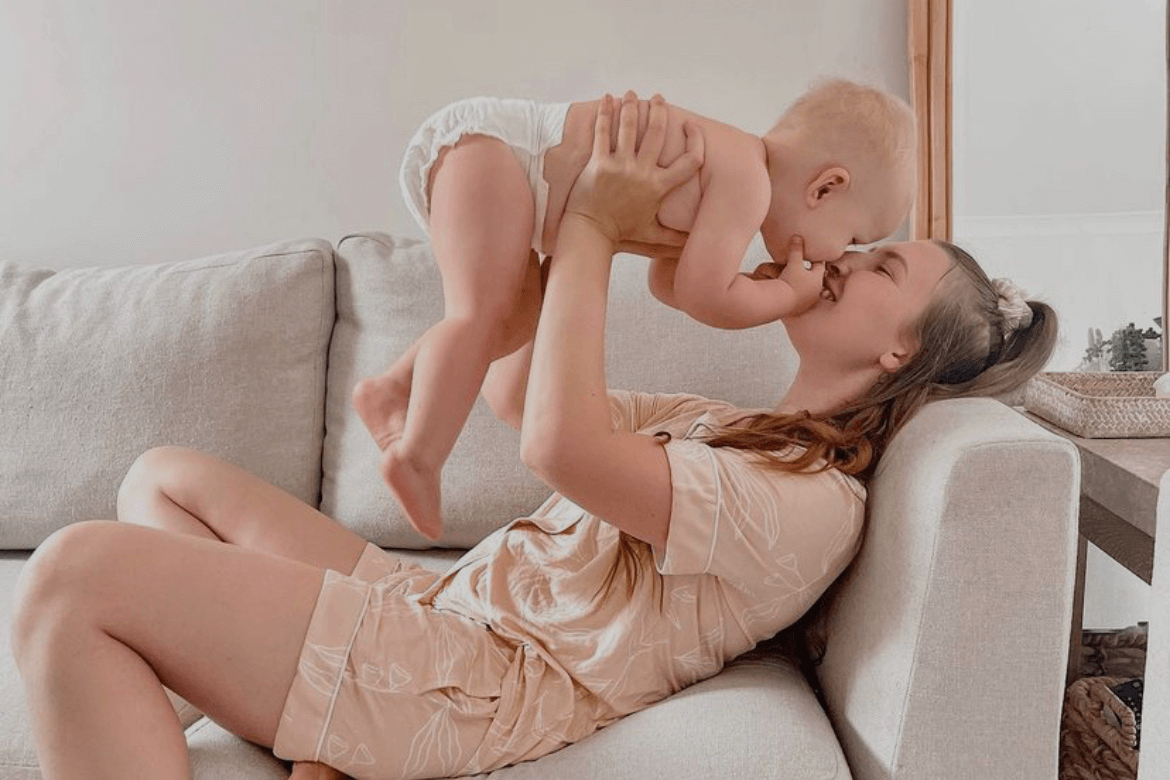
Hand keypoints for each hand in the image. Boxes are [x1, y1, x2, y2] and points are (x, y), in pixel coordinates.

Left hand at [563, 91, 703, 248]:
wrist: (591, 232)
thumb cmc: (621, 232)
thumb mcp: (652, 234)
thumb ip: (673, 237)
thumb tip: (690, 243)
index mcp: (659, 187)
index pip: (690, 161)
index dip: (696, 141)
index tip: (691, 127)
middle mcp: (643, 173)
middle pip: (657, 132)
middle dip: (659, 110)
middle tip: (658, 98)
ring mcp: (620, 166)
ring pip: (629, 126)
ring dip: (632, 105)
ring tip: (633, 94)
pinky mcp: (599, 163)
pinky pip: (603, 131)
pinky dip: (605, 112)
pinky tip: (607, 98)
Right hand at [776, 237, 824, 312]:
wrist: (781, 303)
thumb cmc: (790, 282)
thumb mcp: (793, 263)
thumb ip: (796, 250)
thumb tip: (797, 236)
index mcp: (817, 278)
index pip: (820, 265)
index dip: (817, 257)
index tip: (815, 252)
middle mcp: (815, 290)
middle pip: (815, 277)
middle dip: (811, 271)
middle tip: (808, 264)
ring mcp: (808, 300)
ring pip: (808, 288)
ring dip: (805, 283)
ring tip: (800, 278)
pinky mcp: (800, 307)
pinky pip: (801, 297)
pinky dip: (798, 292)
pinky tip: (793, 290)